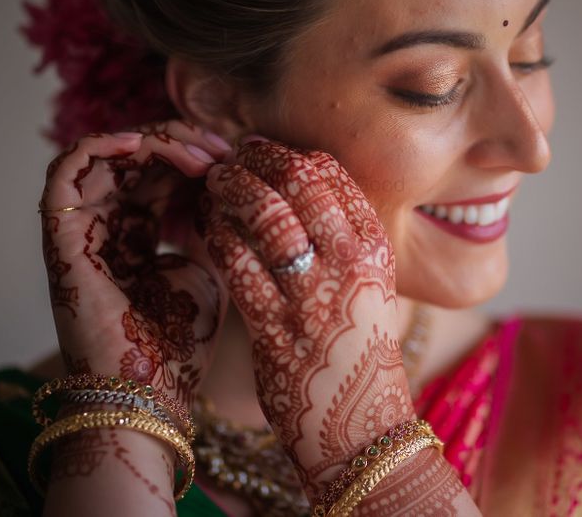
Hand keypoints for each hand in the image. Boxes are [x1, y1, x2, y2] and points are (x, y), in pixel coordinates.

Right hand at [39, 121, 230, 408]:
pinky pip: (67, 170)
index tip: (234, 158)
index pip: (160, 175)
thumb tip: (228, 179)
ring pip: (107, 155)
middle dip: (181, 145)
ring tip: (196, 152)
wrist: (147, 392)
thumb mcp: (210, 270)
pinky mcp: (60, 234)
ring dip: (153, 141)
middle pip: (135, 159)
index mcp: (136, 237)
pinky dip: (103, 145)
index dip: (194, 158)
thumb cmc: (179, 344)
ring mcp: (81, 229)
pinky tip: (144, 144)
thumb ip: (212, 225)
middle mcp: (105, 228)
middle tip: (220, 150)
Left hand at [203, 139, 415, 496]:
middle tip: (231, 160)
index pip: (330, 172)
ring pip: (266, 212)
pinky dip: (215, 233)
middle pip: (299, 179)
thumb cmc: (354, 350)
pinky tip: (206, 228)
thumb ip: (338, 236)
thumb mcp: (365, 284)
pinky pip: (236, 260)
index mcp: (375, 247)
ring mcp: (314, 295)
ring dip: (231, 188)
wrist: (359, 428)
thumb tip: (294, 181)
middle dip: (257, 160)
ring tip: (214, 185)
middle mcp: (350, 263)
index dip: (287, 152)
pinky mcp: (276, 328)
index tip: (261, 152)